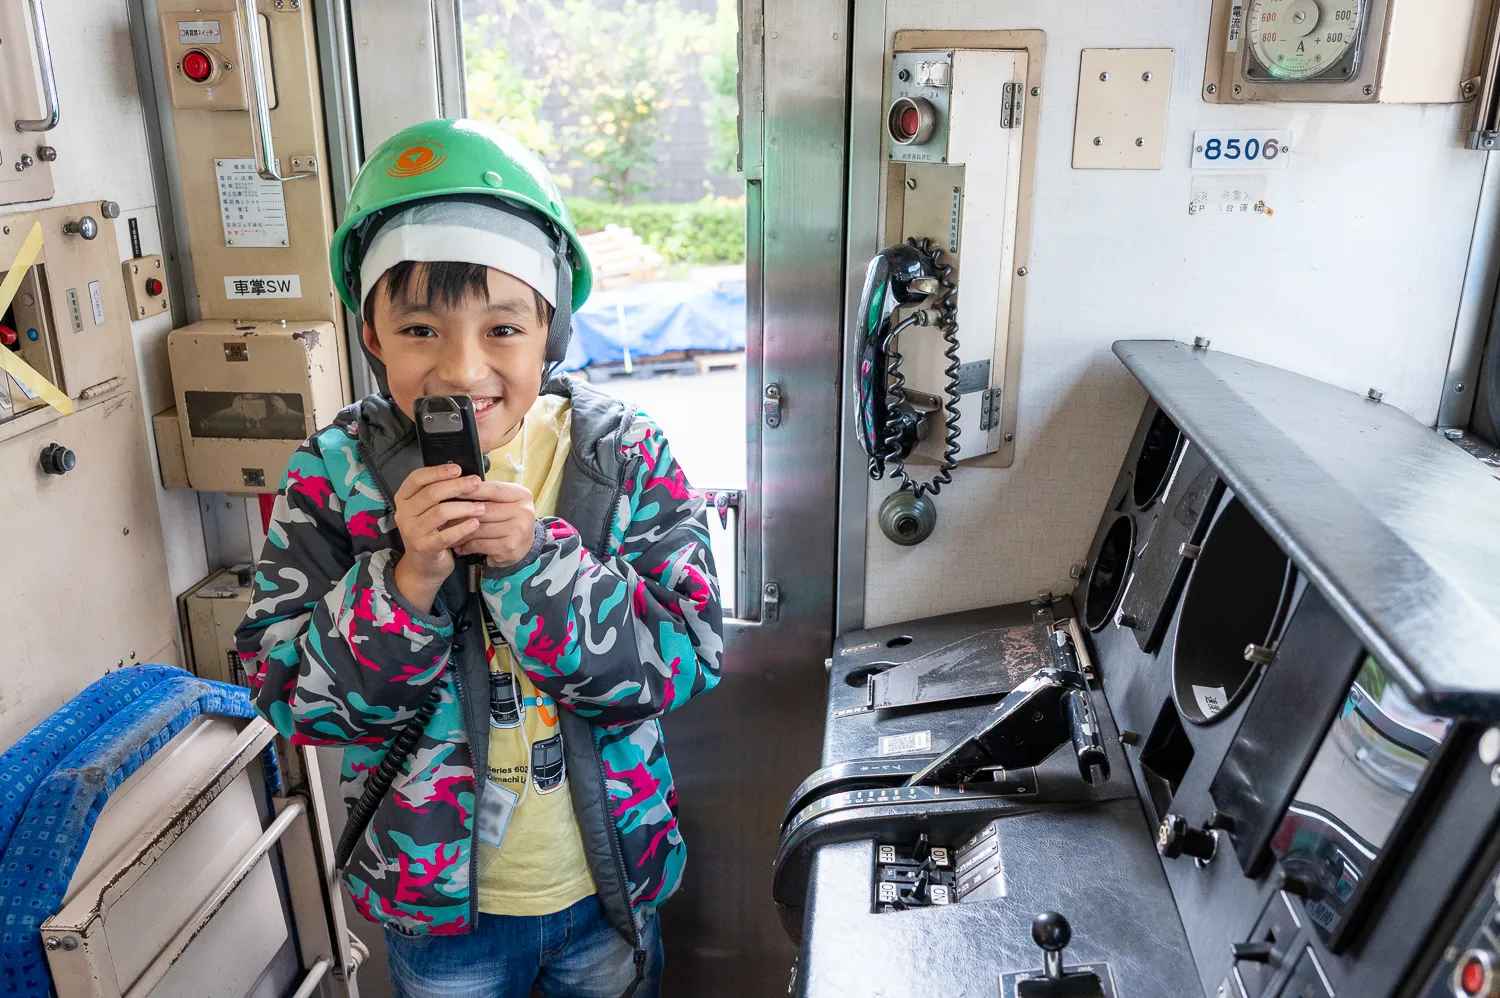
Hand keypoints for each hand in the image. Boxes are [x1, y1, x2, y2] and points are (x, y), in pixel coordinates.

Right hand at [391, 464, 483, 611]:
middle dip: (457, 486)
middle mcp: (404, 513)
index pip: (417, 478)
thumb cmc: (432, 531)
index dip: (438, 471)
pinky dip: (463, 528)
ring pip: (440, 512)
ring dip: (464, 507)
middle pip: (431, 493)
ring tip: (482, 507)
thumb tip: (464, 473)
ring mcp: (412, 532)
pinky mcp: (424, 548)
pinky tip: (475, 523)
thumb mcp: (428, 510)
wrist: (423, 566)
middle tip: (477, 483)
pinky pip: (445, 535)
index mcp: (404, 499)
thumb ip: (439, 493)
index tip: (458, 468)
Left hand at [452, 481, 536, 568]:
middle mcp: (523, 512)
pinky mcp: (508, 548)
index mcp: (522, 495)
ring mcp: (517, 531)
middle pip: (484, 509)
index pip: (493, 489)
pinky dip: (466, 545)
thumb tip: (457, 488)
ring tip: (444, 529)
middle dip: (460, 511)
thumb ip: (487, 495)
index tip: (451, 489)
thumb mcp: (505, 502)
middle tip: (440, 512)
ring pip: (479, 528)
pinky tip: (458, 545)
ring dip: (458, 530)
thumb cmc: (510, 520)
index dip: (471, 489)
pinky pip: (480, 544)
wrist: (525, 547)